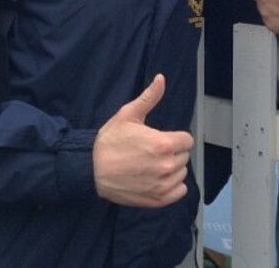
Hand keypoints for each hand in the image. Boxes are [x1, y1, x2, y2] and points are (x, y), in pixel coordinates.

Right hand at [92, 74, 193, 207]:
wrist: (91, 170)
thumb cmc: (110, 141)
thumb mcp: (128, 114)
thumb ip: (149, 97)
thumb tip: (161, 79)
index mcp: (163, 144)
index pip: (187, 140)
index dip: (176, 138)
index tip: (164, 138)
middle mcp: (166, 165)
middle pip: (184, 156)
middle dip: (173, 152)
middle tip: (155, 151)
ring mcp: (162, 185)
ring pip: (181, 173)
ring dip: (173, 169)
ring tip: (154, 164)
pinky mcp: (157, 199)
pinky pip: (179, 192)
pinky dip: (173, 186)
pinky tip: (159, 179)